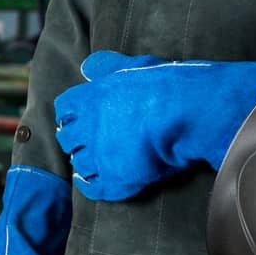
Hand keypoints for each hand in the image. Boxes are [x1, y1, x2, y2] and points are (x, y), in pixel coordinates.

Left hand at [53, 51, 255, 200]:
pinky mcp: (116, 179)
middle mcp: (89, 127)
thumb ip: (111, 66)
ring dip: (85, 162)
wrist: (190, 114)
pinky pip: (93, 189)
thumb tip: (89, 66)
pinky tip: (93, 181)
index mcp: (91, 97)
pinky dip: (90, 186)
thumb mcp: (137, 65)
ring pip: (79, 163)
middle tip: (87, 142)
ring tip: (98, 160)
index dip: (72, 115)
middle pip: (67, 138)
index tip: (78, 119)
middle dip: (76, 140)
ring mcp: (101, 155)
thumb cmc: (170, 85)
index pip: (65, 109)